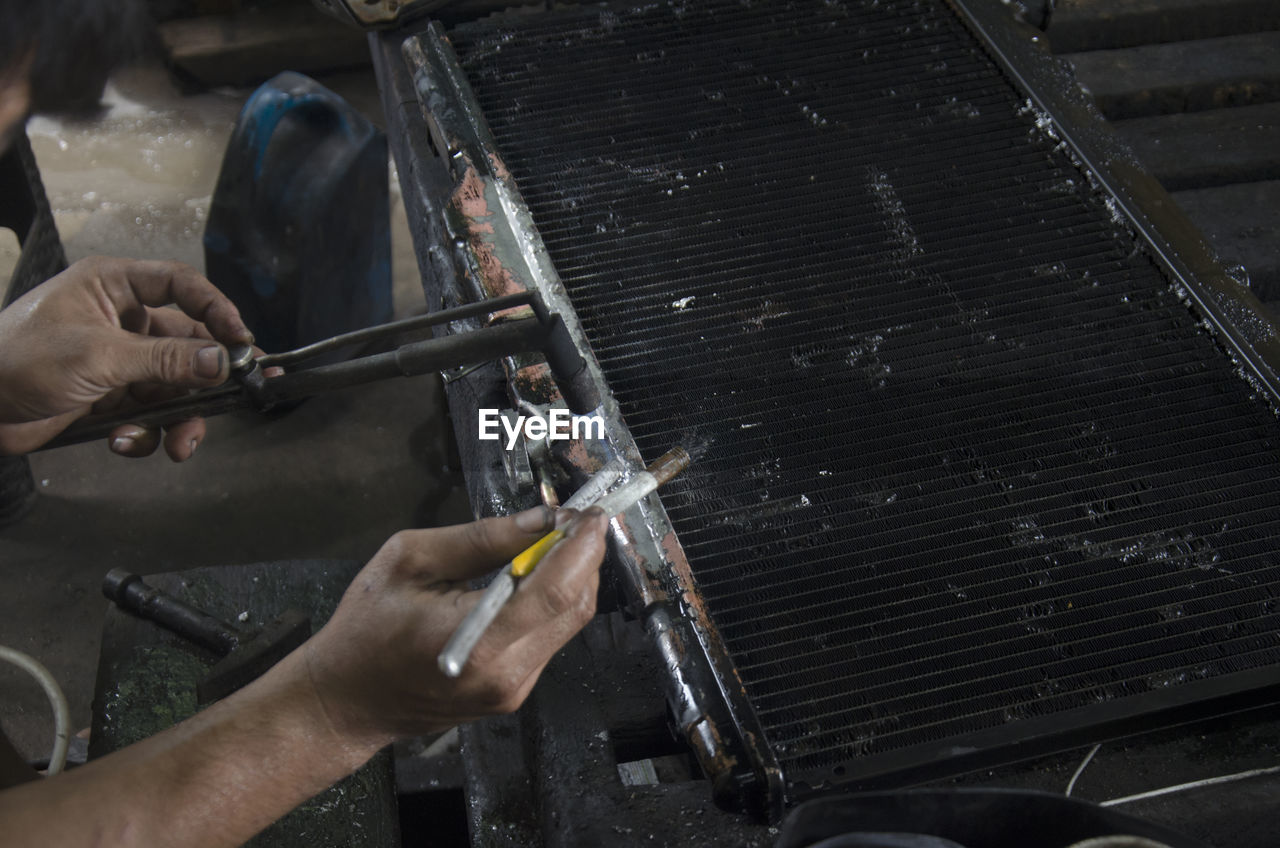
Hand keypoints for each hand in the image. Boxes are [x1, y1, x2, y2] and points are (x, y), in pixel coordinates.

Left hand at [0, 256, 253, 459]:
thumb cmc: (17, 360)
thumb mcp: (99, 356)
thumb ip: (165, 360)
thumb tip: (220, 362)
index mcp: (112, 286)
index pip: (181, 285)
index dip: (217, 309)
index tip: (242, 342)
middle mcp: (121, 318)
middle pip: (188, 343)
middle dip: (206, 378)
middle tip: (239, 395)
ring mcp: (118, 359)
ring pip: (175, 386)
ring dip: (180, 417)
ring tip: (177, 444)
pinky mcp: (111, 395)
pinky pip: (150, 412)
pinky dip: (147, 432)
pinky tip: (126, 441)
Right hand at [300, 506, 609, 748]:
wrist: (346, 701)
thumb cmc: (366, 630)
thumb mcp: (411, 560)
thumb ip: (482, 539)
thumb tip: (540, 519)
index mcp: (478, 640)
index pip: (556, 590)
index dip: (583, 547)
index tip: (591, 513)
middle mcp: (505, 673)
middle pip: (575, 607)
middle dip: (584, 557)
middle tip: (576, 520)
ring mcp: (512, 690)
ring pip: (569, 623)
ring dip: (571, 578)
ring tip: (552, 543)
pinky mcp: (513, 694)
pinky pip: (549, 639)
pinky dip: (551, 603)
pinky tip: (532, 578)